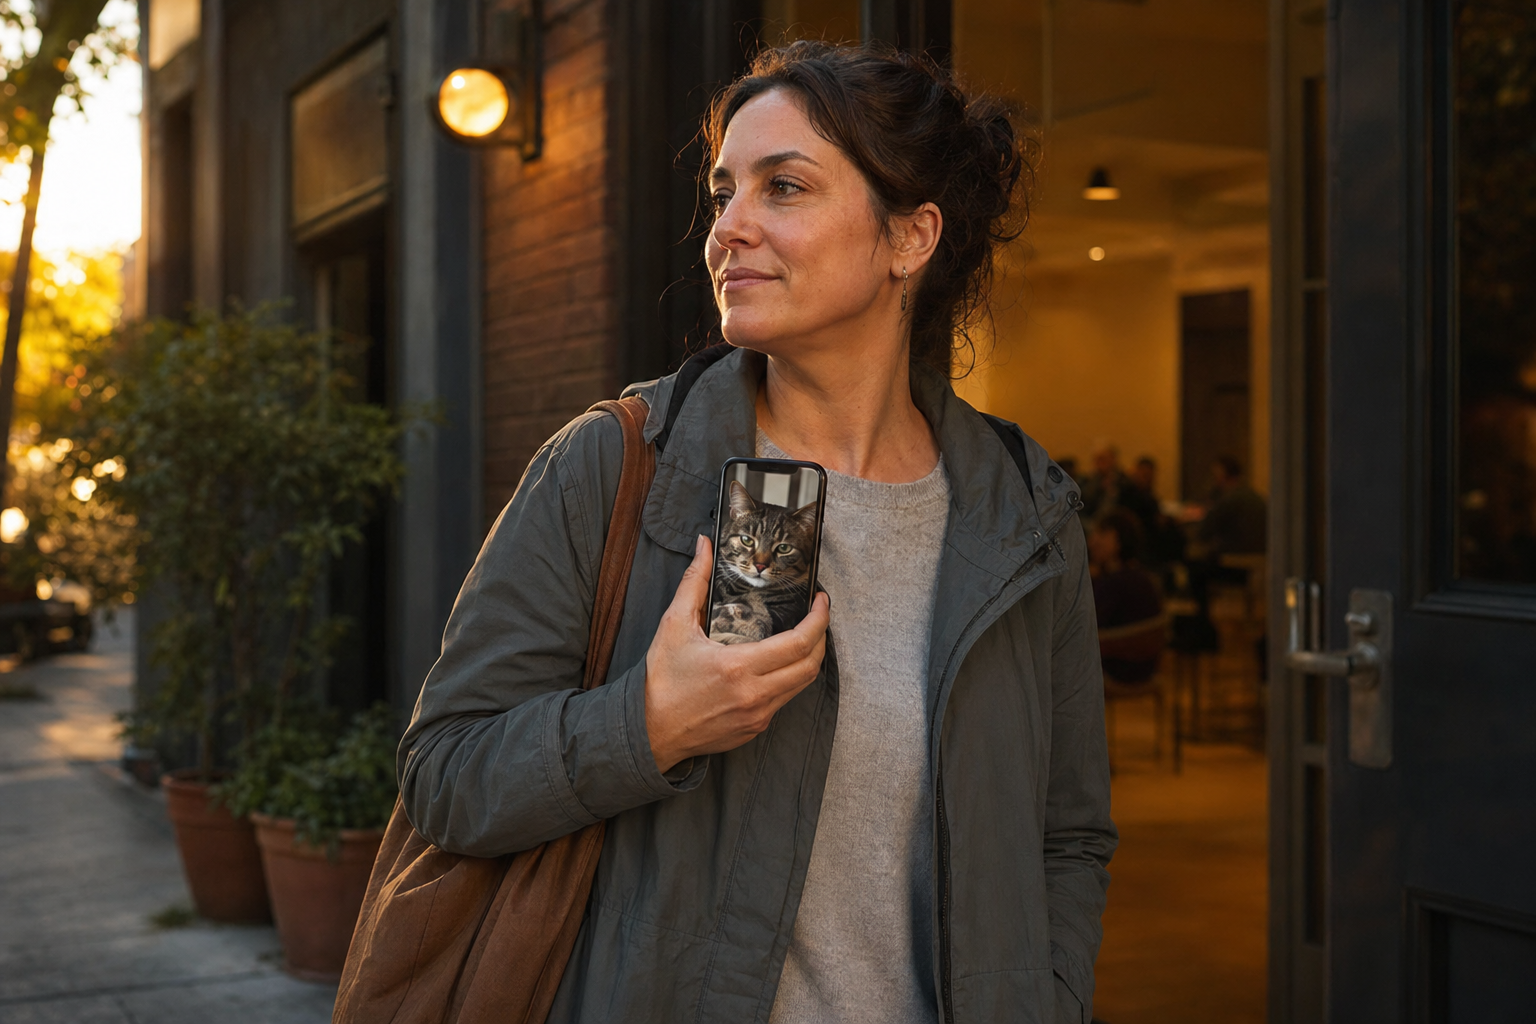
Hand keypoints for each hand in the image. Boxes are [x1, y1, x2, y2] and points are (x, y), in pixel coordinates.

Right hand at [644, 534, 829, 773]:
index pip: (798, 643)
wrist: (649, 732)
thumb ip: (694, 582)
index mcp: (738, 667)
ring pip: (801, 685)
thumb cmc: (660, 681)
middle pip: (810, 665)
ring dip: (808, 658)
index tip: (821, 601)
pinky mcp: (754, 728)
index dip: (819, 619)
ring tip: (803, 636)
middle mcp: (754, 695)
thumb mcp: (674, 625)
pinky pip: (784, 700)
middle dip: (821, 637)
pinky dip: (789, 678)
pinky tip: (777, 663)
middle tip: (817, 616)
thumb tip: (704, 547)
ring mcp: (758, 716)